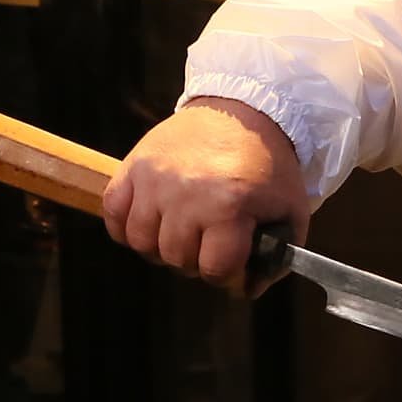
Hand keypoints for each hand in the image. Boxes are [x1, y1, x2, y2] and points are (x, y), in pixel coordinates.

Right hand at [103, 98, 308, 287]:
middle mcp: (187, 193)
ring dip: (161, 247)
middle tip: (207, 244)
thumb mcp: (289, 211)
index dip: (225, 273)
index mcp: (230, 205)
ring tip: (181, 234)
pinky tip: (150, 223)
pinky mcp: (133, 166)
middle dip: (194, 260)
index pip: (214, 268)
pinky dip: (126, 227)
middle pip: (176, 258)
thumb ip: (276, 258)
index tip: (231, 261)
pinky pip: (113, 214)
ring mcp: (154, 179)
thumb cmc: (267, 166)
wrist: (241, 111)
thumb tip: (248, 290)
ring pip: (142, 243)